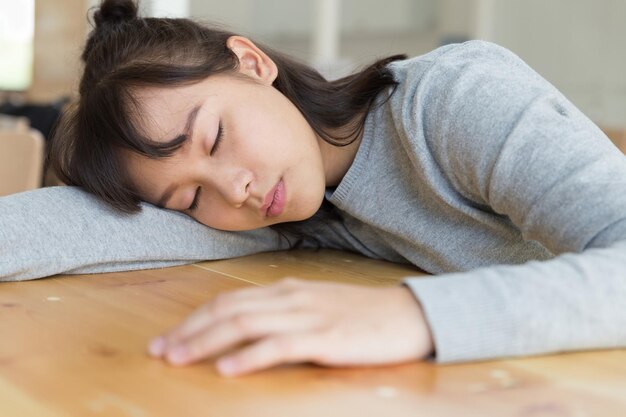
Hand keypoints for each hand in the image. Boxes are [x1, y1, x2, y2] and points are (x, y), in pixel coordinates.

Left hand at [147, 278, 434, 376]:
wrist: (410, 313)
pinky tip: (228, 369)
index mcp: (287, 290)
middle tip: (159, 351)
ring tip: (178, 358)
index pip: (229, 300)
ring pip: (244, 324)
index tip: (170, 336)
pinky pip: (278, 346)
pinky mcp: (324, 338)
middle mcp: (290, 297)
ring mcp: (307, 316)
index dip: (195, 319)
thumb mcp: (318, 306)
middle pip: (228, 310)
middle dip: (189, 331)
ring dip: (206, 342)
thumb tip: (250, 329)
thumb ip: (285, 312)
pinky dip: (248, 357)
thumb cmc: (364, 314)